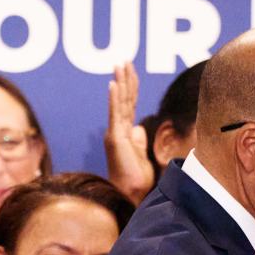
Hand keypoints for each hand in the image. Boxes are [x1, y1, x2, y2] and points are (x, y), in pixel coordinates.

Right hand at [104, 61, 152, 204]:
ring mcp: (115, 133)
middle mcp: (118, 130)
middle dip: (125, 78)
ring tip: (119, 64)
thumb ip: (138, 141)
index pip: (129, 104)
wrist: (131, 195)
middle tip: (124, 59)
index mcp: (125, 133)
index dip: (131, 87)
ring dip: (119, 82)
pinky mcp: (115, 139)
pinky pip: (115, 115)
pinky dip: (113, 98)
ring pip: (118, 103)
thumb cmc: (137, 180)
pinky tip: (113, 84)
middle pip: (123, 99)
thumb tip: (140, 128)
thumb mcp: (141, 156)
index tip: (131, 70)